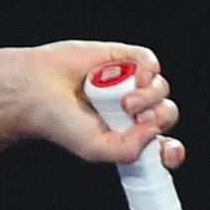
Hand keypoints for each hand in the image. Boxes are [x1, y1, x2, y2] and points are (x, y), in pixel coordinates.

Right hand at [22, 40, 181, 170]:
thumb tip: (154, 128)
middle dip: (158, 118)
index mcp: (126, 137)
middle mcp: (131, 111)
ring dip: (149, 96)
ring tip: (124, 101)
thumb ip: (128, 150)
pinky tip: (135, 76)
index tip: (167, 151)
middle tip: (133, 119)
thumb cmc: (60, 122)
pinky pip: (151, 63)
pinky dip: (148, 69)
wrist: (38, 92)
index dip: (171, 149)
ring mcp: (129, 84)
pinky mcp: (124, 59)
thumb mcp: (95, 149)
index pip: (162, 146)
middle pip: (166, 114)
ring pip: (161, 89)